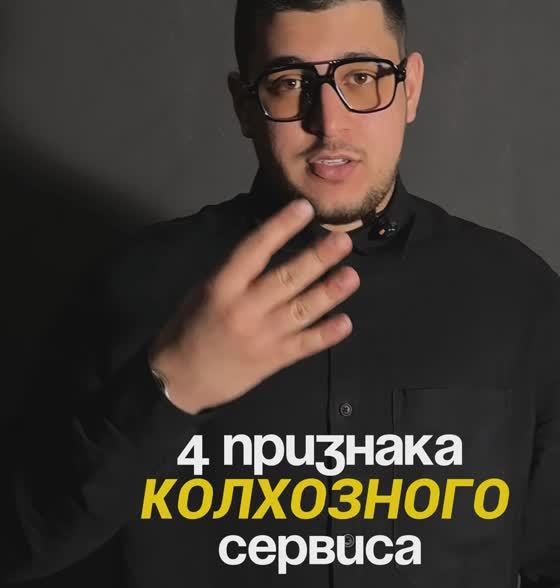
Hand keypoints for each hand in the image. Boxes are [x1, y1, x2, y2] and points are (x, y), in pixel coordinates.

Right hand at [148, 197, 359, 413]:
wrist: (180, 379)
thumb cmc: (190, 327)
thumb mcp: (205, 291)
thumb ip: (237, 274)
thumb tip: (273, 248)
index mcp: (222, 285)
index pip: (255, 249)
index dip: (280, 227)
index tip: (304, 208)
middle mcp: (244, 308)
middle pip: (287, 279)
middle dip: (317, 259)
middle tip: (342, 241)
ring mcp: (261, 336)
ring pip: (302, 310)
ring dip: (329, 293)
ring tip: (352, 276)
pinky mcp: (273, 360)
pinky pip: (305, 345)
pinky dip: (326, 334)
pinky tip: (345, 322)